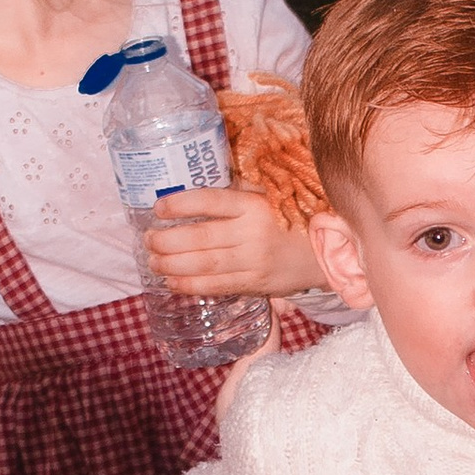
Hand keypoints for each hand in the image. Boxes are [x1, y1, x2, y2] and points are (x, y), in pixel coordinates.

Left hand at [143, 184, 314, 297]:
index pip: (211, 202)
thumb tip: (196, 188)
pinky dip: (191, 285)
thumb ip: (237, 191)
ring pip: (205, 265)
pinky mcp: (256, 285)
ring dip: (172, 264)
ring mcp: (255, 262)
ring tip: (153, 261)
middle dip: (167, 241)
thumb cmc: (290, 217)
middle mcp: (253, 233)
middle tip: (148, 240)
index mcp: (255, 204)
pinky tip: (172, 281)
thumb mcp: (269, 195)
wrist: (326, 252)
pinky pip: (217, 286)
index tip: (158, 208)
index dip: (180, 205)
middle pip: (201, 238)